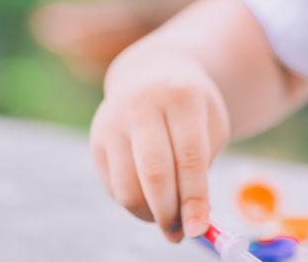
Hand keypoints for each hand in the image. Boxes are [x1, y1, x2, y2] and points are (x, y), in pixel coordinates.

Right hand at [89, 53, 230, 242]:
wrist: (152, 72)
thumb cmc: (191, 109)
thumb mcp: (211, 126)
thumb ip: (203, 170)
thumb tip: (192, 223)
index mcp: (181, 97)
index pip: (189, 156)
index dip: (194, 198)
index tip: (198, 229)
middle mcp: (143, 105)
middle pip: (154, 173)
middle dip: (168, 212)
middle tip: (179, 234)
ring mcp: (114, 120)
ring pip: (127, 187)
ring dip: (149, 214)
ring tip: (166, 217)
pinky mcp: (97, 138)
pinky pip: (113, 187)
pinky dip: (134, 203)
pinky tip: (149, 197)